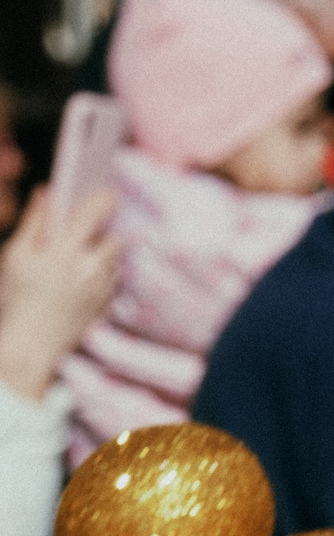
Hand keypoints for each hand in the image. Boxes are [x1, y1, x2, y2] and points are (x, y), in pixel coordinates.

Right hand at [0, 189, 117, 403]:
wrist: (30, 345)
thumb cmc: (17, 297)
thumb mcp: (17, 254)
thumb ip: (34, 221)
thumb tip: (47, 192)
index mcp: (66, 250)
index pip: (96, 212)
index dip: (103, 198)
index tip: (105, 190)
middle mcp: (90, 269)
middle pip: (113, 239)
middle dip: (102, 232)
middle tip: (86, 231)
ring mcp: (101, 290)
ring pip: (115, 262)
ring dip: (104, 254)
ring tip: (82, 255)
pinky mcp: (104, 308)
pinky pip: (112, 283)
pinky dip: (103, 276)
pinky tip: (82, 278)